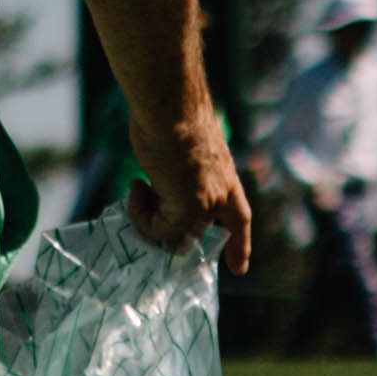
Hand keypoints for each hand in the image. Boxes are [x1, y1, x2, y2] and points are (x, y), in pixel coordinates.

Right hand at [123, 96, 251, 273]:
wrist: (170, 107)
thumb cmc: (172, 118)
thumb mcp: (187, 152)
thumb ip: (185, 176)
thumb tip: (165, 187)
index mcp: (226, 179)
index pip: (239, 219)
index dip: (239, 245)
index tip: (239, 268)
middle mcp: (221, 196)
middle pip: (200, 235)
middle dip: (173, 238)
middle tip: (146, 225)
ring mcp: (206, 206)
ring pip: (173, 238)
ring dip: (148, 218)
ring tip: (139, 188)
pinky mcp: (187, 210)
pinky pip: (157, 230)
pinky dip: (140, 213)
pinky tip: (136, 185)